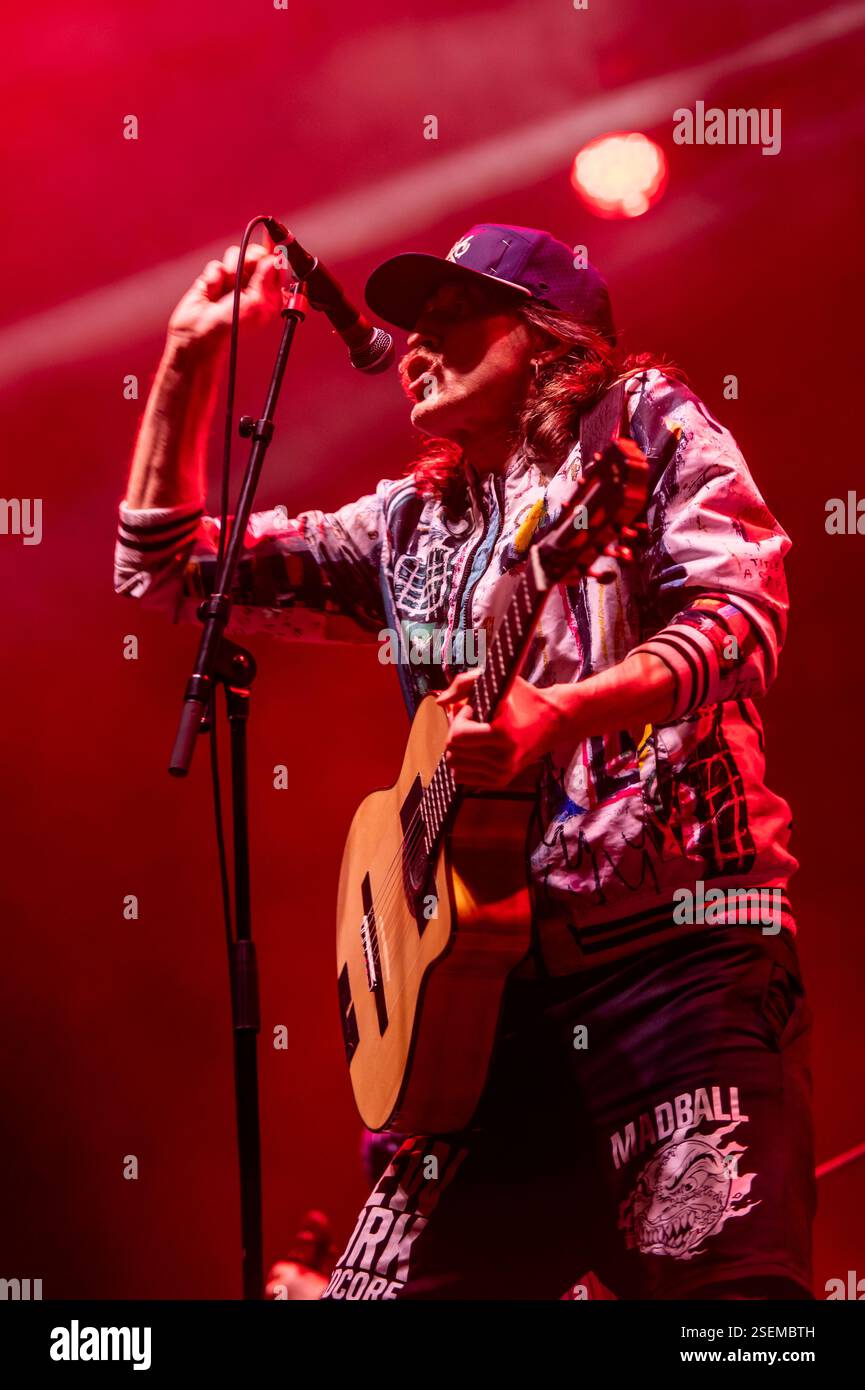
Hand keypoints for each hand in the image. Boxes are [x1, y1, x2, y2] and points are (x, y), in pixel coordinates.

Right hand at [166, 242, 281, 358]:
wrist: (199, 332)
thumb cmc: (232, 325)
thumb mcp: (256, 303)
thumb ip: (266, 279)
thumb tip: (274, 258)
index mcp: (269, 294)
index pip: (276, 266)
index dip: (277, 251)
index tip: (277, 236)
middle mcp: (253, 285)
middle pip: (257, 254)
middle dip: (251, 258)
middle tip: (247, 268)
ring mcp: (233, 280)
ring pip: (236, 255)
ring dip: (231, 270)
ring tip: (226, 289)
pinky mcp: (214, 278)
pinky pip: (216, 265)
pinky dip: (214, 278)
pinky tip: (212, 292)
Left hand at [436, 672, 570, 789]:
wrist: (552, 722)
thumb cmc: (523, 698)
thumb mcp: (496, 681)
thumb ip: (463, 684)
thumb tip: (440, 704)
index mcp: (501, 734)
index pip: (456, 737)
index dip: (460, 719)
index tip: (474, 709)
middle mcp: (503, 758)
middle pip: (452, 751)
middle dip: (457, 732)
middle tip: (475, 721)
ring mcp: (502, 772)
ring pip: (455, 765)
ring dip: (460, 748)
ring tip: (478, 734)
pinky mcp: (501, 781)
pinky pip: (462, 777)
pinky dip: (464, 762)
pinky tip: (478, 748)